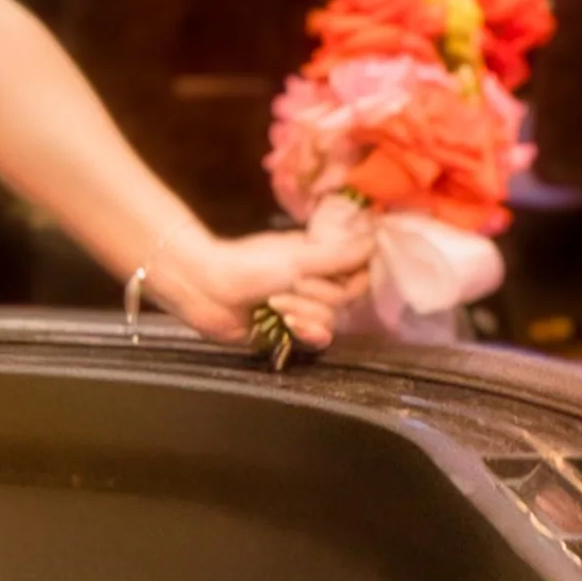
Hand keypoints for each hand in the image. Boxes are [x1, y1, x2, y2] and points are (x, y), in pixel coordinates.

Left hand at [155, 205, 376, 351]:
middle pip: (345, 300)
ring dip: (303, 312)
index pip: (358, 273)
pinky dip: (302, 331)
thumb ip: (339, 255)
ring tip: (275, 304)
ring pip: (329, 320)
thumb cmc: (248, 264)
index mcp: (318, 259)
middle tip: (288, 285)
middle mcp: (314, 284)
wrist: (206, 290)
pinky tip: (287, 325)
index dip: (352, 277)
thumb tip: (375, 240)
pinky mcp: (288, 333)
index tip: (336, 273)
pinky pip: (315, 339)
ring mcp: (302, 309)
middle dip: (317, 294)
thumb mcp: (299, 257)